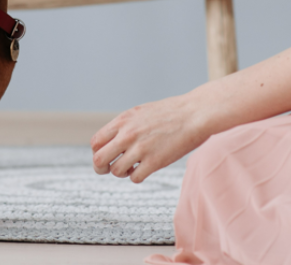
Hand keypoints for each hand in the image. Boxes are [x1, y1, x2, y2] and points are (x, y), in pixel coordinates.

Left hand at [90, 92, 211, 183]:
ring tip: (133, 167)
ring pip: (116, 171)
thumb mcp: (140, 113)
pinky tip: (145, 169)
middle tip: (109, 169)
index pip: (96, 143)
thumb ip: (124, 126)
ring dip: (122, 173)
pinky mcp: (155, 161)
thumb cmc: (171, 112)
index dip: (97, 153)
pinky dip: (137, 177)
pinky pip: (135, 178)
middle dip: (101, 168)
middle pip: (99, 160)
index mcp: (123, 121)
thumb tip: (111, 142)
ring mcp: (141, 149)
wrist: (195, 113)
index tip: (106, 156)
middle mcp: (128, 135)